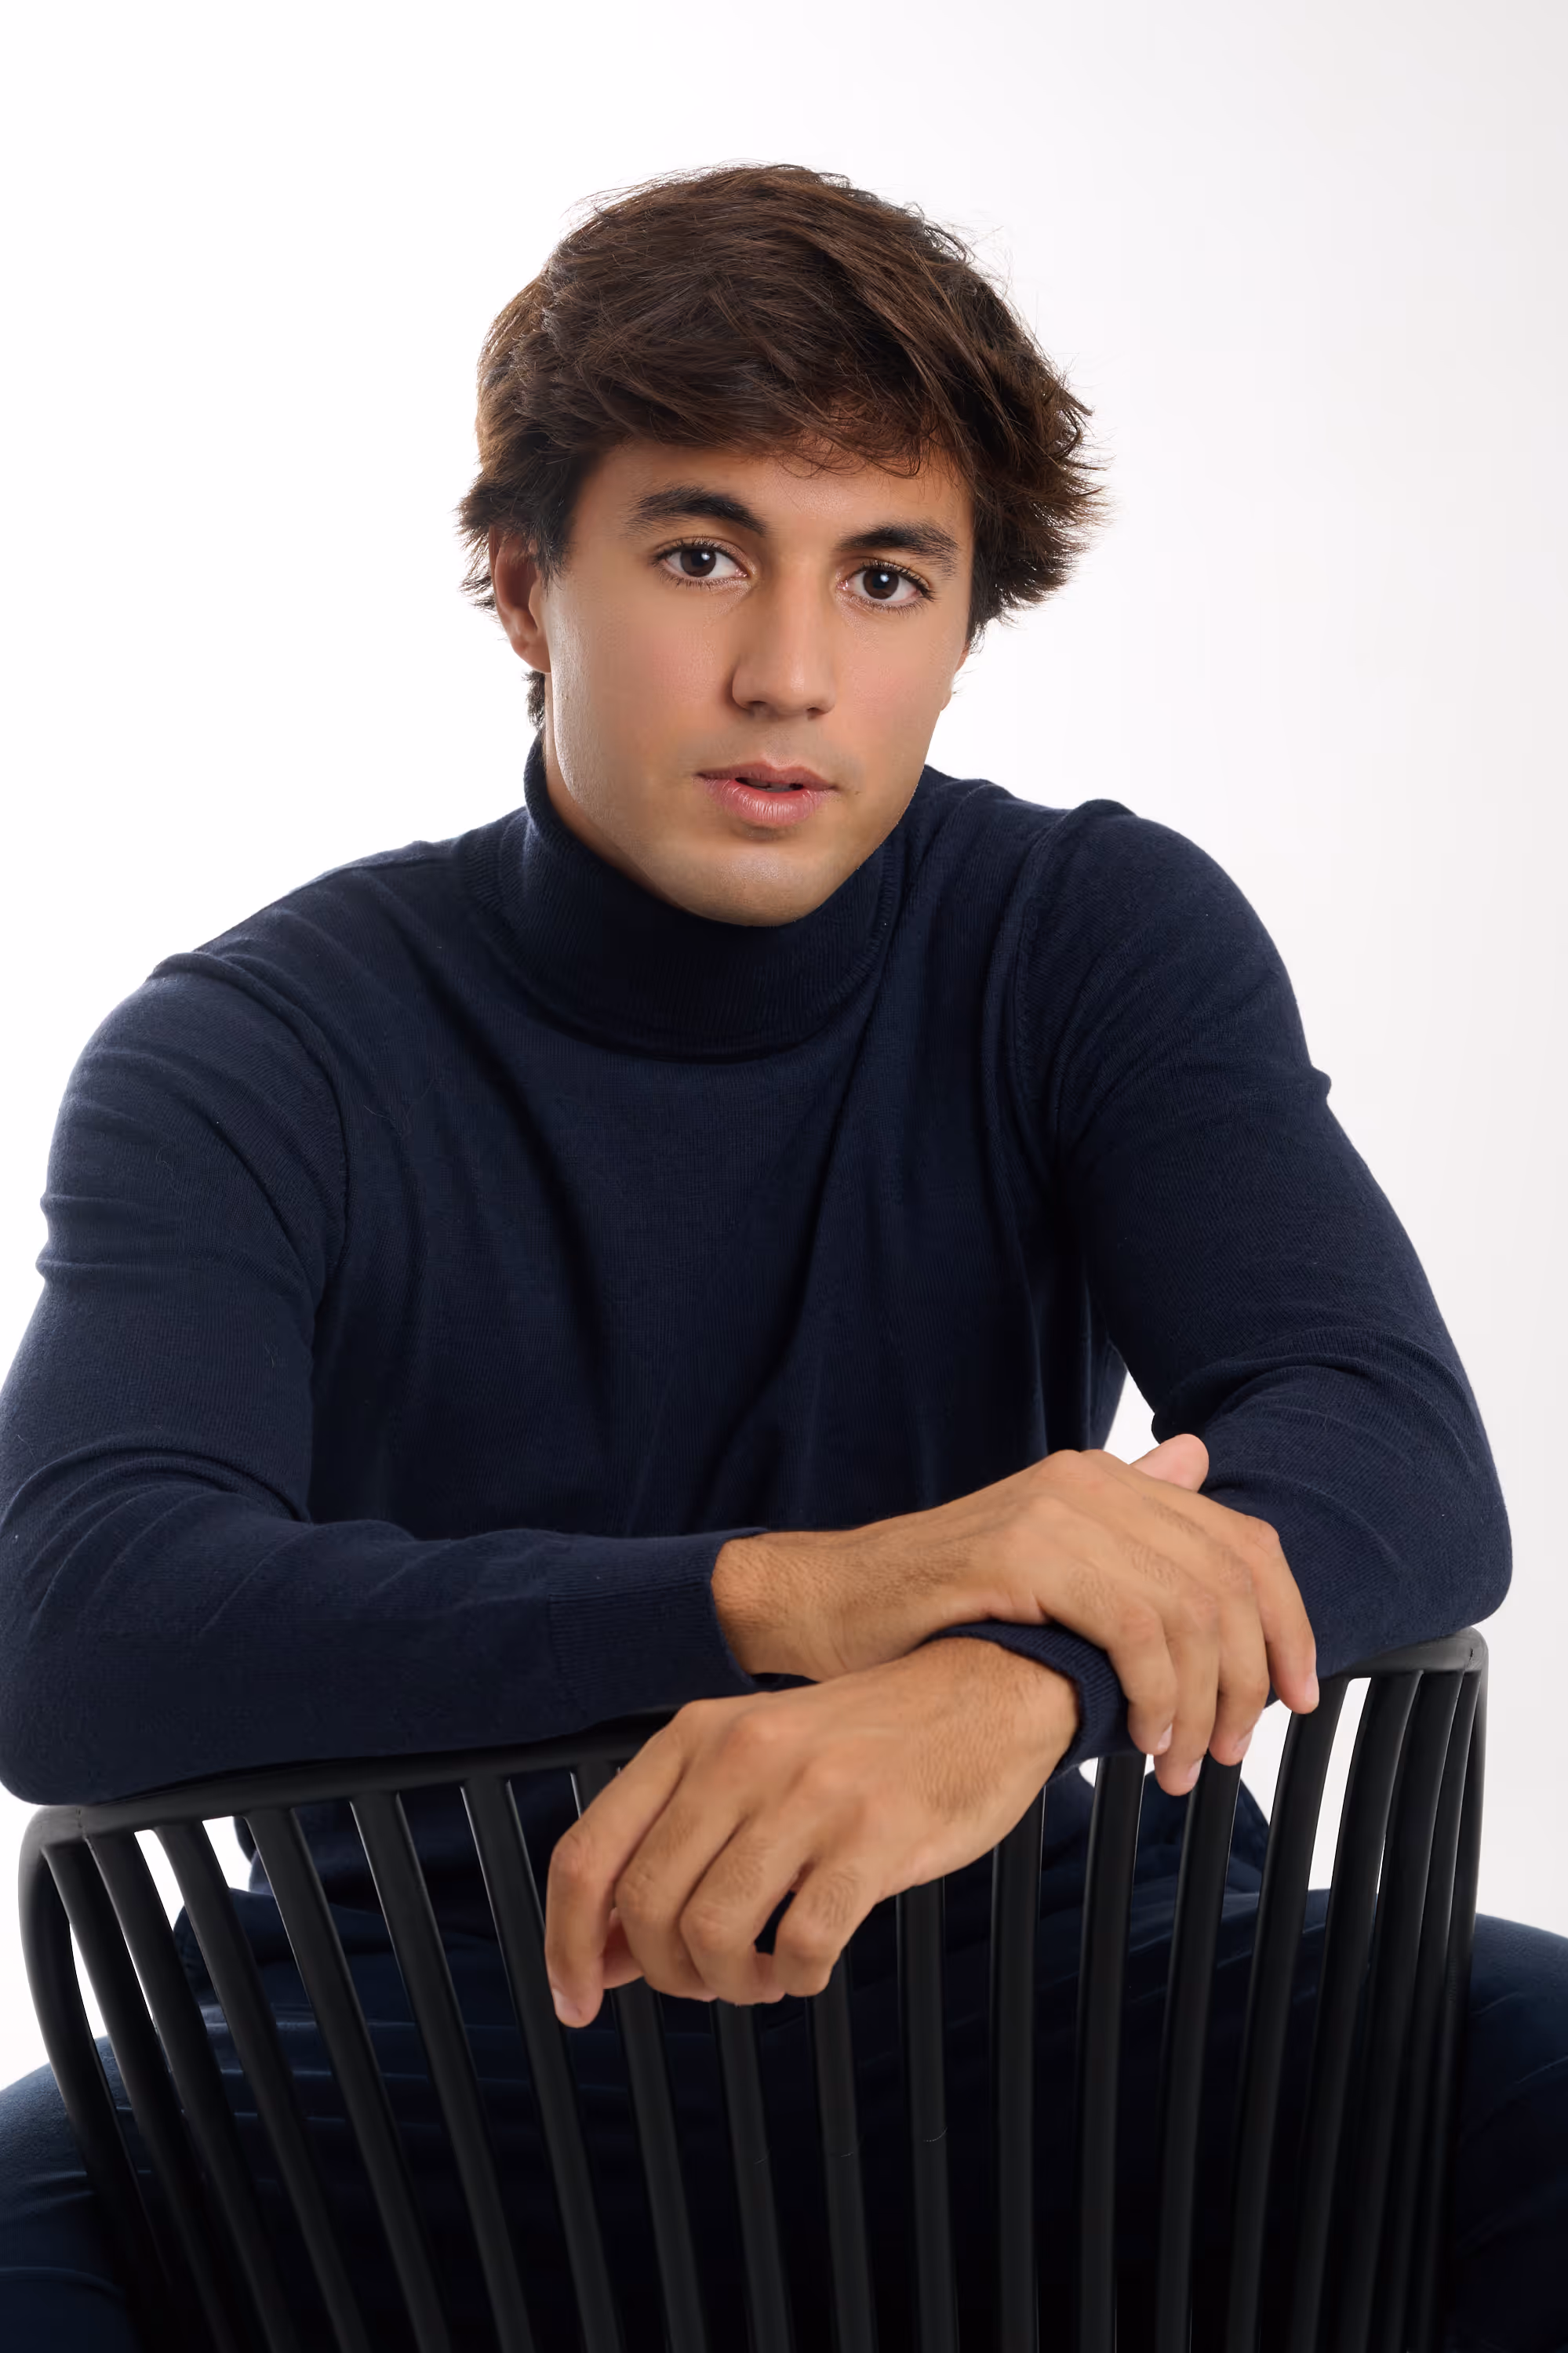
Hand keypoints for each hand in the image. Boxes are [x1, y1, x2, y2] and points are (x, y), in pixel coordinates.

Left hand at [544, 1638, 1077, 2024]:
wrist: (982, 1688)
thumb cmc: (861, 1742)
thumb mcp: (752, 1762)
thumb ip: (678, 1840)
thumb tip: (606, 1953)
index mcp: (693, 1736)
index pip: (588, 1853)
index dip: (565, 1944)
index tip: (577, 2001)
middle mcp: (738, 1757)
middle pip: (644, 1906)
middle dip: (664, 1974)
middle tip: (706, 1981)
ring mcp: (807, 1794)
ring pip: (711, 1934)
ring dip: (729, 1984)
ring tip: (762, 1975)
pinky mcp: (874, 1835)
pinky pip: (801, 1945)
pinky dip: (795, 1978)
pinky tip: (809, 1964)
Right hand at [712, 1435, 1317, 1795]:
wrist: (827, 1605)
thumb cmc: (937, 1607)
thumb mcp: (1047, 1565)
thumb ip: (1125, 1527)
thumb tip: (1198, 1460)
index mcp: (1108, 1479)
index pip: (1243, 1544)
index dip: (1290, 1625)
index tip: (1297, 1701)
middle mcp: (1092, 1480)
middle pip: (1231, 1580)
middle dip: (1252, 1679)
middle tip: (1230, 1753)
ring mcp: (1057, 1510)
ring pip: (1191, 1611)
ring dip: (1204, 1704)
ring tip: (1178, 1765)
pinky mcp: (1023, 1552)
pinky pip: (1135, 1629)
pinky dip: (1155, 1694)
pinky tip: (1138, 1739)